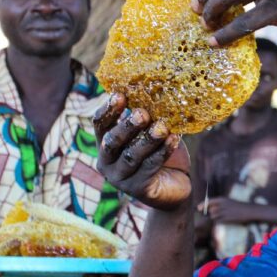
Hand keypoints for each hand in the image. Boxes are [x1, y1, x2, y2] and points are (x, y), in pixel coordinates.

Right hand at [93, 93, 191, 210]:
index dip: (109, 110)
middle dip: (127, 126)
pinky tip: (174, 139)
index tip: (120, 95)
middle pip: (112, 141)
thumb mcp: (151, 131)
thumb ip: (147, 116)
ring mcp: (120, 178)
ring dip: (147, 140)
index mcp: (105, 143)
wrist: (176, 184)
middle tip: (143, 114)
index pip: (100, 124)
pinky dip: (163, 151)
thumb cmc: (160, 151)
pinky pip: (150, 167)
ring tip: (162, 127)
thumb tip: (153, 88)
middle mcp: (107, 161)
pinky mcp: (138, 189)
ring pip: (131, 156)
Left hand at [203, 197, 256, 223]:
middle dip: (211, 213)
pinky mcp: (227, 218)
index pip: (209, 201)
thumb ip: (219, 205)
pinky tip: (224, 221)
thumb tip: (209, 210)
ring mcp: (224, 212)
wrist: (249, 210)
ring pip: (213, 216)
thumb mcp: (229, 202)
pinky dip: (218, 222)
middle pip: (210, 210)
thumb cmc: (238, 206)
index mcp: (222, 199)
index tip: (198, 208)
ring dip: (215, 218)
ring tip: (222, 217)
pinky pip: (218, 221)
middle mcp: (222, 205)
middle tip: (214, 215)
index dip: (202, 205)